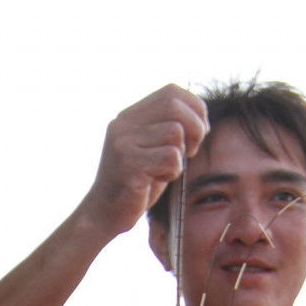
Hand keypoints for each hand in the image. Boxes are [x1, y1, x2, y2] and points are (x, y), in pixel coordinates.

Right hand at [76, 84, 208, 240]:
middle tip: (192, 150)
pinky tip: (159, 180)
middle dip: (195, 127)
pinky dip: (173, 171)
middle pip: (174, 106)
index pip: (171, 91)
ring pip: (175, 133)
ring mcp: (123, 144)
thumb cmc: (134, 183)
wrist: (104, 213)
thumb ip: (166, 127)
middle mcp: (123, 125)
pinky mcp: (129, 165)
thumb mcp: (149, 148)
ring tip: (167, 169)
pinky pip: (170, 157)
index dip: (194, 106)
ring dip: (180, 155)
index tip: (200, 130)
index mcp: (128, 117)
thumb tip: (201, 114)